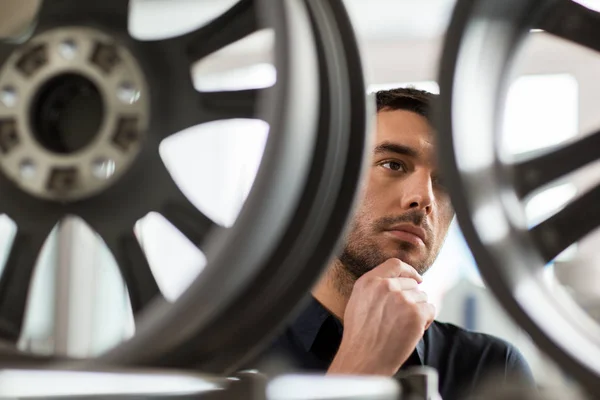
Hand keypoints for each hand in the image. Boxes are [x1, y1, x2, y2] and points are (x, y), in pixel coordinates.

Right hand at [327, 258, 434, 375]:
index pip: (395, 264)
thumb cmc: (360, 336)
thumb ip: (375, 287)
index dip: (409, 271)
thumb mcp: (358, 301)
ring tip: (403, 326)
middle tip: (403, 317)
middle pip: (412, 284)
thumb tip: (397, 281)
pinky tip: (412, 331)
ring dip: (418, 310)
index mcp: (369, 281)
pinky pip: (430, 310)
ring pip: (422, 297)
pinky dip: (425, 320)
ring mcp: (402, 299)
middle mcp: (385, 286)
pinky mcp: (415, 313)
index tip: (417, 279)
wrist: (364, 359)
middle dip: (412, 298)